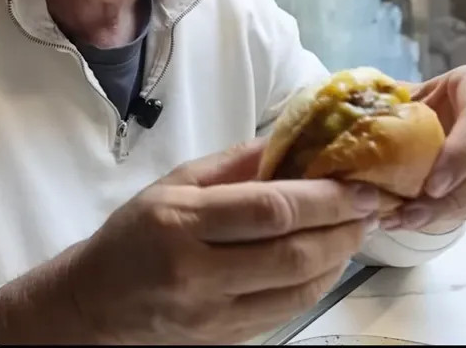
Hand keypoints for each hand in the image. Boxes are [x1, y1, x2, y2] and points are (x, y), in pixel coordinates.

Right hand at [0, 139, 379, 344]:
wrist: (93, 304)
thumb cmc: (132, 236)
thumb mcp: (173, 185)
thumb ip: (235, 164)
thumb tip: (294, 139)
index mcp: (180, 223)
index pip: (268, 210)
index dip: (324, 199)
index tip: (360, 185)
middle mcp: (197, 273)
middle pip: (293, 253)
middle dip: (344, 229)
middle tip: (372, 207)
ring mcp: (212, 314)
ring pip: (299, 289)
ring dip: (339, 258)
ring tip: (356, 230)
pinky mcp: (225, 339)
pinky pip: (287, 312)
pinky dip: (317, 284)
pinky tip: (328, 261)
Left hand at [381, 65, 465, 232]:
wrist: (457, 114)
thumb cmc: (431, 103)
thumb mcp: (414, 96)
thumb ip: (393, 107)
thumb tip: (358, 122)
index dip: (463, 154)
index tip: (432, 186)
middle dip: (457, 196)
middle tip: (415, 215)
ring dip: (457, 212)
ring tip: (411, 221)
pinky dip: (464, 216)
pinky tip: (429, 220)